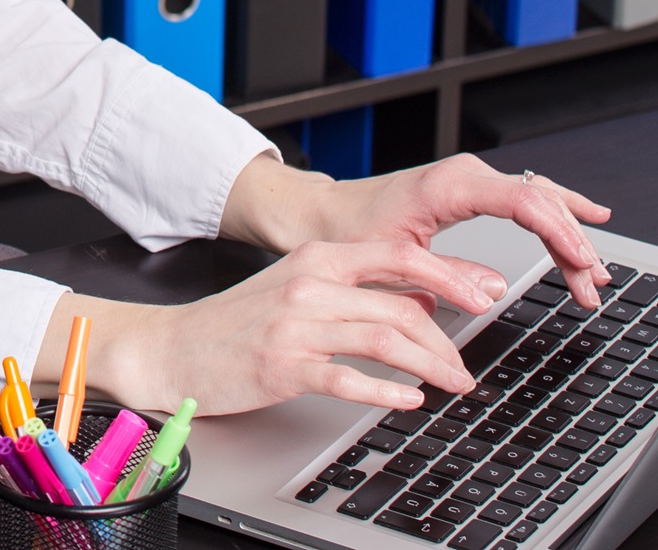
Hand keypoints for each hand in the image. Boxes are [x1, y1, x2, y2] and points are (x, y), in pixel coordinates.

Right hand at [47, 239, 494, 415]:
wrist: (173, 347)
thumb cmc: (236, 322)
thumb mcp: (296, 287)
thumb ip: (355, 288)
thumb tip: (423, 302)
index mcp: (315, 259)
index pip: (399, 257)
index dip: (450, 277)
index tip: (484, 297)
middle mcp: (309, 285)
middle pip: (401, 306)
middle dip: (448, 342)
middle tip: (468, 367)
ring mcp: (297, 326)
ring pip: (385, 340)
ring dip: (430, 367)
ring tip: (452, 385)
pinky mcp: (285, 366)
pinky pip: (350, 379)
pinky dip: (388, 391)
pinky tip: (408, 400)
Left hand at [223, 151, 614, 307]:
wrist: (321, 213)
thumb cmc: (347, 232)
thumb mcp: (393, 260)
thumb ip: (445, 275)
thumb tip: (494, 290)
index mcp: (447, 186)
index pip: (524, 201)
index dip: (561, 233)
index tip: (583, 266)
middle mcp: (463, 174)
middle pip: (540, 200)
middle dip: (573, 243)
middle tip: (593, 287)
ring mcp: (468, 178)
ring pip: (537, 197)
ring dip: (569, 232)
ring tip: (593, 273)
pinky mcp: (467, 189)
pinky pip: (523, 197)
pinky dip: (554, 214)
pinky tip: (584, 218)